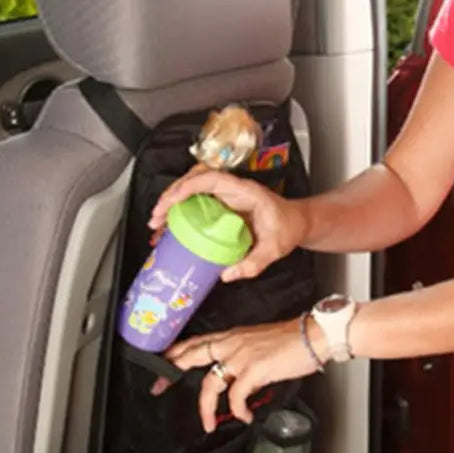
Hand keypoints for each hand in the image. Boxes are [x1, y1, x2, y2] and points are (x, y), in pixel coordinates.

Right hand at [147, 166, 306, 280]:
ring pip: (191, 190)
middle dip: (171, 196)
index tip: (172, 200)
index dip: (188, 186)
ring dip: (171, 203)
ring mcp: (225, 196)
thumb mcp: (275, 249)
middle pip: (194, 180)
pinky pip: (195, 203)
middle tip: (157, 217)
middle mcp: (232, 189)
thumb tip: (228, 274)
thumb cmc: (288, 227)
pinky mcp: (221, 205)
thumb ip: (254, 263)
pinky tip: (169, 229)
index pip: (211, 178)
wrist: (297, 222)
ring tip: (156, 224)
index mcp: (244, 191)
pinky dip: (179, 213)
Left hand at [152, 317, 328, 431]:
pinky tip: (245, 416)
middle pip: (191, 355)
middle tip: (157, 387)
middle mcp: (232, 343)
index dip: (176, 352)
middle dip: (171, 372)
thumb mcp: (258, 344)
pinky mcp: (254, 369)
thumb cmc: (291, 341)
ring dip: (206, 408)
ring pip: (209, 383)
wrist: (313, 336)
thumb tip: (237, 381)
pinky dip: (238, 410)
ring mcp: (241, 355)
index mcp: (232, 336)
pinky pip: (236, 396)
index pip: (196, 342)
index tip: (161, 362)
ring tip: (209, 424)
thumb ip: (242, 358)